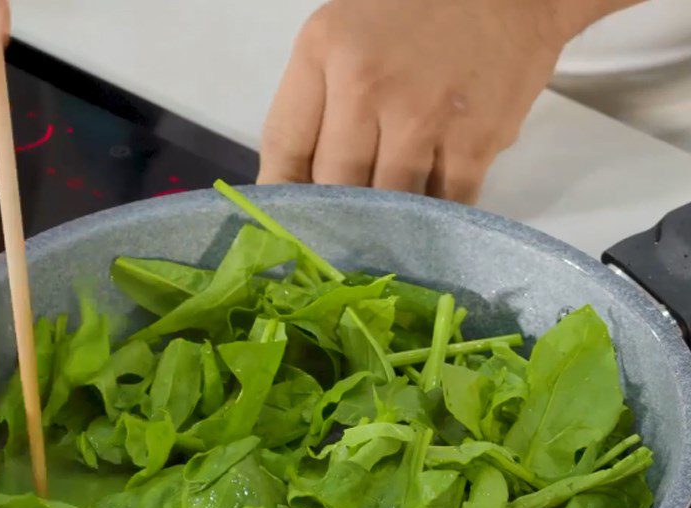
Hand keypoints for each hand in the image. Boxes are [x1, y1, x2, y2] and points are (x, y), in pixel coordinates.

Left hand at [258, 0, 606, 202]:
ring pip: (386, 203)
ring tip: (384, 232)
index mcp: (324, 50)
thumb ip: (318, 100)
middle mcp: (366, 83)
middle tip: (339, 237)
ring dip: (385, 224)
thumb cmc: (418, 12)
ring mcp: (422, 115)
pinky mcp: (474, 142)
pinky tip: (429, 216)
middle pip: (333, 185)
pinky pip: (441, 205)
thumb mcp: (347, 34)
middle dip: (335, 216)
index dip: (283, 197)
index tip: (287, 224)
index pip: (284, 147)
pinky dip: (433, 218)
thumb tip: (302, 182)